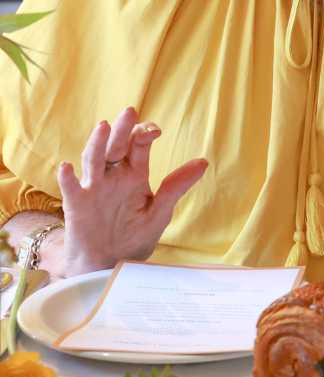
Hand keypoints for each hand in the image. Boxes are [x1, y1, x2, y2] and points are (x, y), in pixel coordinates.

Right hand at [56, 107, 207, 275]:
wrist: (110, 265)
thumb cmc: (135, 236)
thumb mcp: (160, 212)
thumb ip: (176, 187)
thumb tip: (203, 162)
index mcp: (135, 174)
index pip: (139, 145)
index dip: (145, 133)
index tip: (155, 131)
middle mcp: (114, 176)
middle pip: (116, 146)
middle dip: (123, 129)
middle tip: (130, 111)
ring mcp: (94, 188)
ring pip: (93, 160)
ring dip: (97, 144)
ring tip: (103, 127)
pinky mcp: (77, 205)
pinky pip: (71, 189)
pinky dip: (68, 178)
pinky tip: (67, 167)